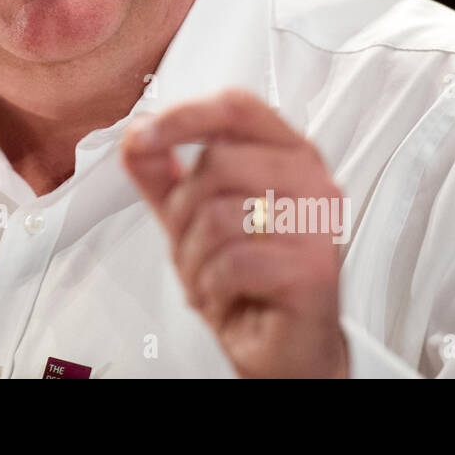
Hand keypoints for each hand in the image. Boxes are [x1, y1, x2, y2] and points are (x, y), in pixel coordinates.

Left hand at [121, 88, 349, 377]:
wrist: (283, 347)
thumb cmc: (247, 278)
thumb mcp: (190, 214)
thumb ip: (162, 171)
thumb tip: (135, 133)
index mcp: (288, 153)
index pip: (237, 107)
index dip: (184, 116)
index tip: (143, 137)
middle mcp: (312, 181)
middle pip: (217, 164)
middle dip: (182, 212)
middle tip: (193, 244)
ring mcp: (318, 224)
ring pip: (219, 215)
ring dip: (194, 256)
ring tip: (209, 274)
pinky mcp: (313, 270)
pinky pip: (233, 262)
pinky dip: (212, 285)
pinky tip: (226, 294)